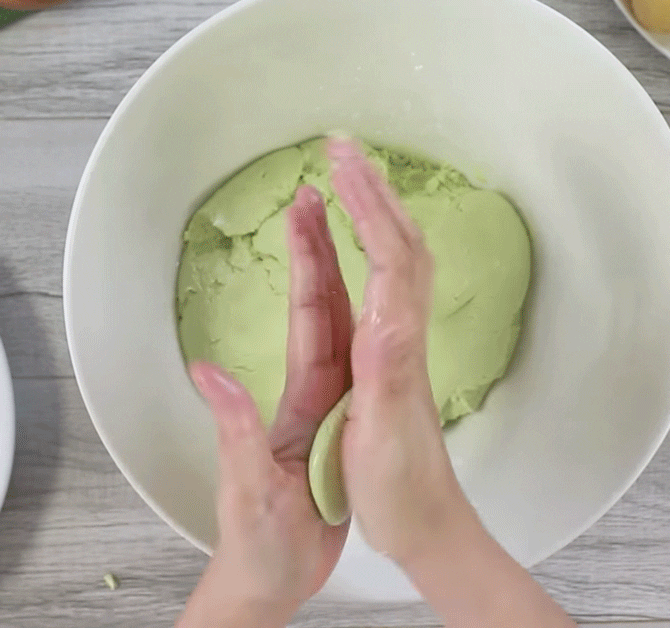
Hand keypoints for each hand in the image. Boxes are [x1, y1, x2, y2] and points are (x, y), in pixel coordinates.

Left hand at [178, 186, 351, 627]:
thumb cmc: (261, 539)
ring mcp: (331, 398)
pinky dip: (365, 314)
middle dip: (324, 242)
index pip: (311, 310)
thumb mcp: (248, 488)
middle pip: (325, 300)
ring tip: (347, 221)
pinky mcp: (345, 418)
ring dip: (342, 267)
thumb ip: (233, 430)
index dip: (312, 257)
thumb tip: (208, 369)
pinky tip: (370, 299)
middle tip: (327, 186)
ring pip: (343, 319)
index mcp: (302, 391)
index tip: (311, 205)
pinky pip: (359, 353)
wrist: (273, 574)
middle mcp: (317, 384)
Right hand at [328, 139, 575, 627]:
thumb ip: (384, 374)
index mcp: (395, 346)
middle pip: (398, 243)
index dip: (366, 205)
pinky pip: (386, 280)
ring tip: (346, 174)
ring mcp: (400, 339)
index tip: (340, 161)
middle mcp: (403, 333)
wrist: (426, 519)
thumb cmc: (397, 488)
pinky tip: (360, 234)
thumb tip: (383, 312)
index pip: (388, 258)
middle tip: (340, 146)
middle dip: (371, 188)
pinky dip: (373, 242)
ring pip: (397, 257)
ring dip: (374, 208)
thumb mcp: (382, 437)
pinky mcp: (391, 350)